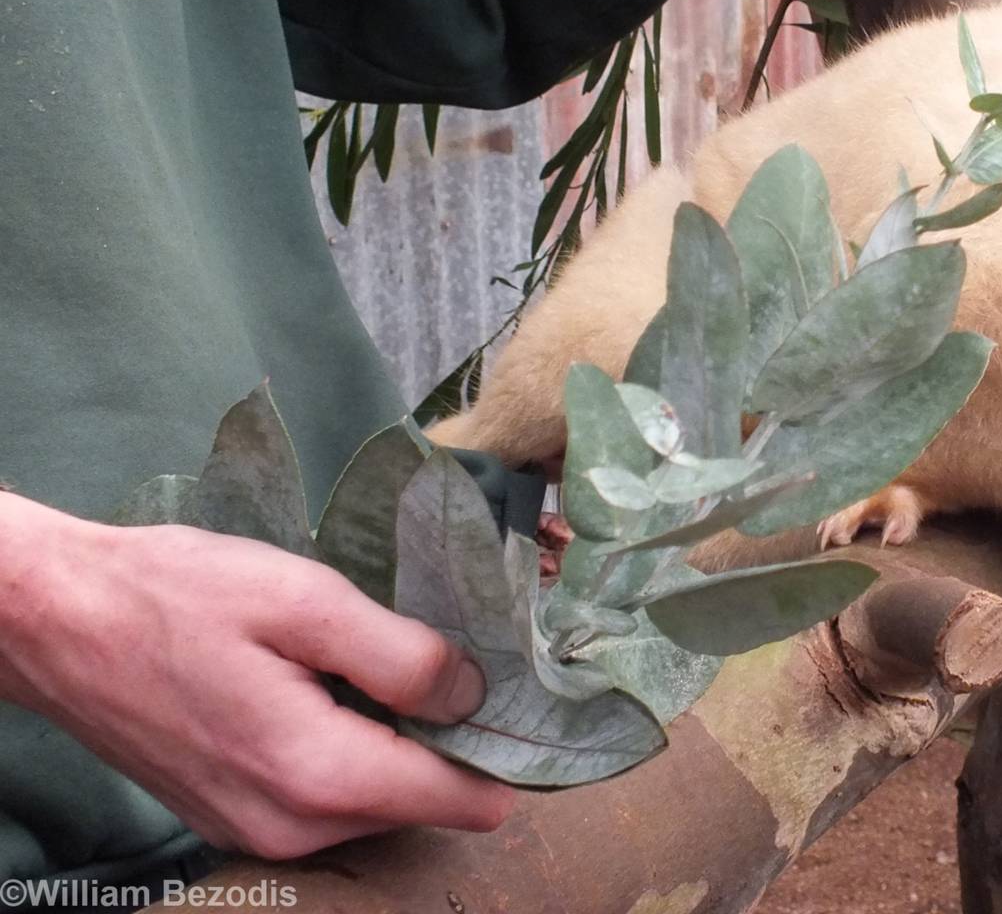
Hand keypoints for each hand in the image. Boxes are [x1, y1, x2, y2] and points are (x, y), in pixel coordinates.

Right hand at [0, 492, 515, 859]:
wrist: (55, 620)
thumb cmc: (177, 595)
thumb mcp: (304, 600)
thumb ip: (401, 654)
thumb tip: (474, 693)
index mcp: (318, 775)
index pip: (459, 798)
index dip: (502, 747)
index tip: (520, 692)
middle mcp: (293, 828)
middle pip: (420, 799)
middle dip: (446, 736)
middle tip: (442, 652)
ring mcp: (257, 830)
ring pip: (375, 798)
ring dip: (394, 738)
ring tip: (377, 657)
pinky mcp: (233, 816)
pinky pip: (326, 794)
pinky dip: (347, 746)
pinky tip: (327, 683)